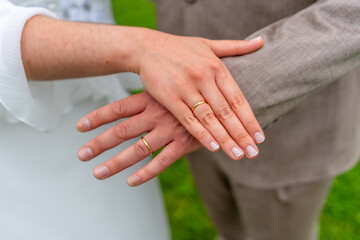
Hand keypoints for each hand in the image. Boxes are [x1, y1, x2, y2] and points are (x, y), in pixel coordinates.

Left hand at [76, 92, 200, 185]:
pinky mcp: (184, 143)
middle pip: (122, 131)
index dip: (97, 118)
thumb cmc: (188, 95)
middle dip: (99, 144)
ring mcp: (170, 129)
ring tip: (98, 172)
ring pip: (138, 149)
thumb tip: (125, 109)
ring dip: (116, 163)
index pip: (117, 108)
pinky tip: (131, 182)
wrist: (219, 98)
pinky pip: (161, 161)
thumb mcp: (167, 89)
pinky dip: (145, 173)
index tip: (79, 127)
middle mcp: (156, 113)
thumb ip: (148, 99)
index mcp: (150, 98)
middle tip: (82, 155)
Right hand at [135, 30, 264, 158]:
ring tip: (238, 155)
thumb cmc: (180, 48)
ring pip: (209, 118)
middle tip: (254, 152)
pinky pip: (188, 119)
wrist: (146, 47)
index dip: (250, 119)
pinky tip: (213, 147)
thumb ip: (235, 47)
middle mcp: (204, 77)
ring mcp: (186, 87)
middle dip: (241, 134)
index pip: (238, 98)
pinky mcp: (169, 97)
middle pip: (226, 112)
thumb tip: (261, 42)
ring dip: (224, 139)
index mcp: (216, 67)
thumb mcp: (209, 44)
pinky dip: (200, 134)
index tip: (260, 137)